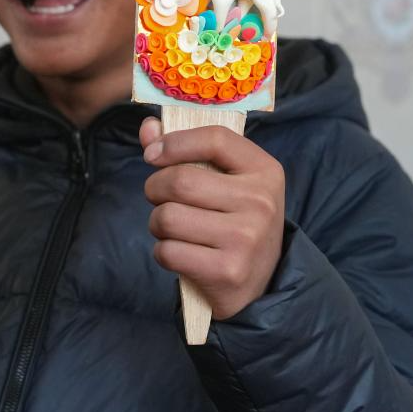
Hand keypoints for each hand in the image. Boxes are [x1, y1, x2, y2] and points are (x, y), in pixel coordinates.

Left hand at [140, 117, 284, 320]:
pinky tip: (181, 253)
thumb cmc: (234, 220)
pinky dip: (163, 252)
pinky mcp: (227, 272)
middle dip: (155, 188)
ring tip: (173, 228)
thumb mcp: (226, 180)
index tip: (152, 154)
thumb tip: (148, 127)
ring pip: (167, 217)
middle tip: (162, 199)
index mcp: (264, 170)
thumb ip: (185, 149)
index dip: (175, 142)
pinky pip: (167, 251)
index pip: (215, 139)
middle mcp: (260, 202)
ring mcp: (246, 239)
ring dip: (157, 223)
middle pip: (180, 181)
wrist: (260, 284)